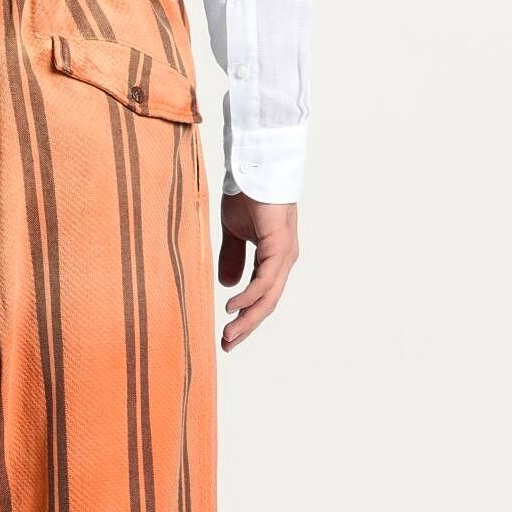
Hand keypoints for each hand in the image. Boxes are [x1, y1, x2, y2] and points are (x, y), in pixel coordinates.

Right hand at [218, 193, 298, 351]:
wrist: (254, 167)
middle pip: (267, 303)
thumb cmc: (247, 194)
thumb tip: (227, 285)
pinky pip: (265, 280)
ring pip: (268, 297)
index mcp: (274, 258)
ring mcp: (284, 255)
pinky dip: (249, 296)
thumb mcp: (233, 232)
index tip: (227, 334)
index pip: (262, 296)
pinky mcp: (279, 246)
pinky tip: (234, 306)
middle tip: (227, 344)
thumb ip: (232, 257)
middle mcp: (283, 260)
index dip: (246, 316)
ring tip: (229, 334)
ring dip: (248, 318)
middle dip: (247, 326)